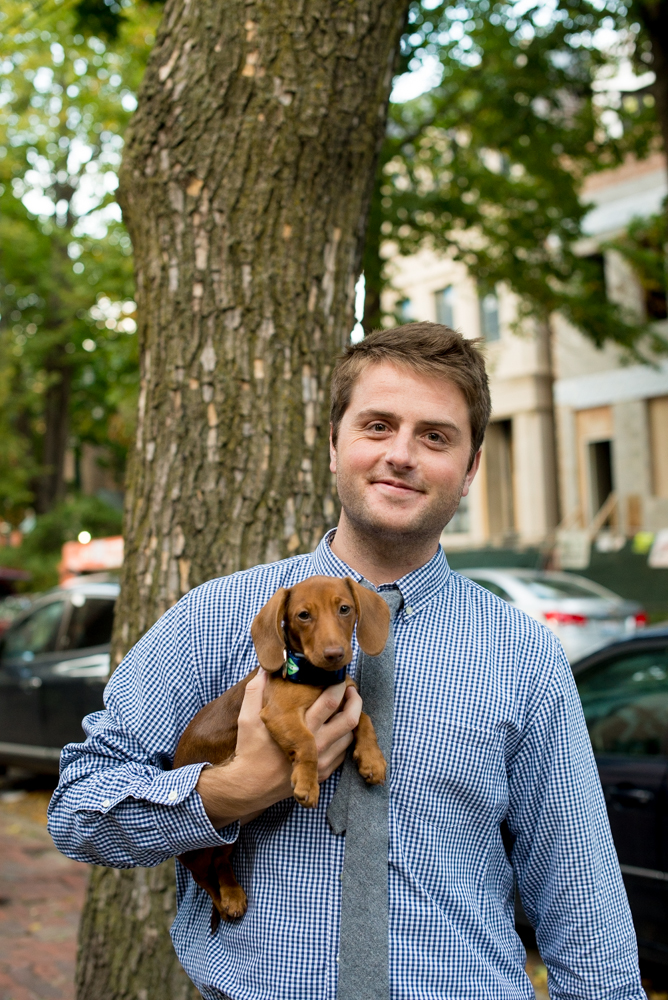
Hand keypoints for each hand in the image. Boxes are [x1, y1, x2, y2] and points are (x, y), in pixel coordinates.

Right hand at [196, 669, 361, 828]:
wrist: (251, 787)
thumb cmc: (250, 750)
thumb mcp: (247, 718)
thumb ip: (255, 691)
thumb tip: (265, 669)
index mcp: (300, 730)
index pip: (330, 702)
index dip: (339, 686)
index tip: (338, 677)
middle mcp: (316, 746)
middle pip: (349, 719)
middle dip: (354, 699)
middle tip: (350, 688)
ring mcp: (322, 762)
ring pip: (350, 735)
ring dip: (350, 719)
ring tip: (344, 707)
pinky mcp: (324, 773)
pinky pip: (343, 752)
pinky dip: (343, 737)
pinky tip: (334, 728)